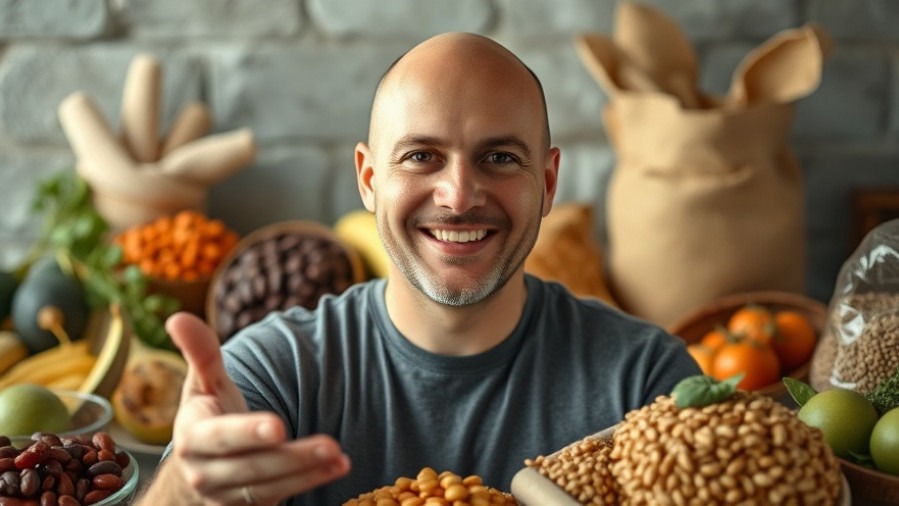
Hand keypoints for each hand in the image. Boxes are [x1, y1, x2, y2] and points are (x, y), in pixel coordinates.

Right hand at [165, 312, 350, 504]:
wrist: (197, 471)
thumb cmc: (207, 417)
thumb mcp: (202, 385)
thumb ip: (200, 353)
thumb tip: (178, 316)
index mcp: (192, 438)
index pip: (221, 437)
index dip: (248, 433)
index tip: (278, 427)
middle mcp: (205, 473)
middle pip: (253, 467)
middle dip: (294, 458)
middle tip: (331, 445)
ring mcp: (227, 497)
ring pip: (270, 488)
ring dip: (308, 473)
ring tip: (340, 458)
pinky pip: (280, 500)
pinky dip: (309, 485)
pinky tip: (336, 469)